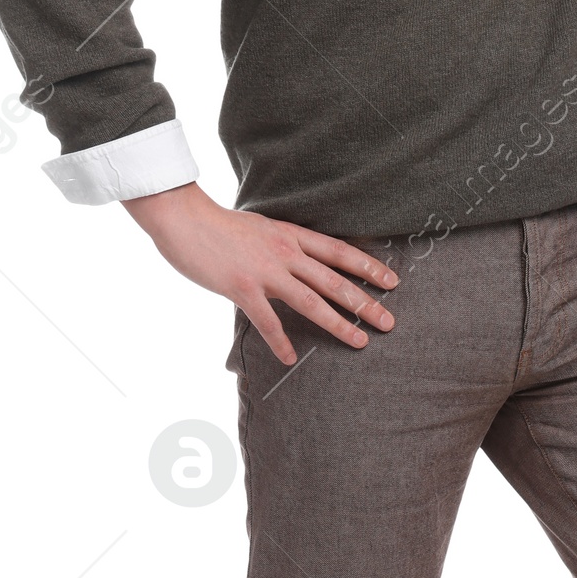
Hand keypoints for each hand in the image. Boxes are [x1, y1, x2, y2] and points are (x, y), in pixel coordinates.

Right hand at [122, 180, 397, 364]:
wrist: (184, 218)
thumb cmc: (219, 225)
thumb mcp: (261, 227)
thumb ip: (282, 244)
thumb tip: (298, 261)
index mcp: (290, 235)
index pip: (339, 251)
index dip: (368, 266)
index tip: (392, 281)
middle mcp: (285, 252)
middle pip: (334, 280)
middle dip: (365, 302)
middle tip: (389, 322)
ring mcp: (265, 271)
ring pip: (311, 301)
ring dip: (338, 323)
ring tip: (360, 341)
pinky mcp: (242, 287)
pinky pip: (267, 321)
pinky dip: (280, 342)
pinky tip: (291, 359)